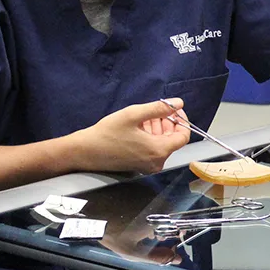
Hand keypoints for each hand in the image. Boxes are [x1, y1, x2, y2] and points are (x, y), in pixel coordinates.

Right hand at [73, 99, 190, 173]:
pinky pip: (152, 149)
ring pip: (162, 143)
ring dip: (157, 128)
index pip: (184, 136)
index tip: (173, 109)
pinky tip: (138, 127)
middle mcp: (157, 162)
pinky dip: (150, 136)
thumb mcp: (134, 115)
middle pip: (172, 139)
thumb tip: (179, 103)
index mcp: (159, 151)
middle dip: (167, 122)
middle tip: (155, 111)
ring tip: (143, 118)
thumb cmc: (108, 133)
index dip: (181, 120)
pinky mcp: (140, 166)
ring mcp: (148, 166)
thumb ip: (159, 108)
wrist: (85, 151)